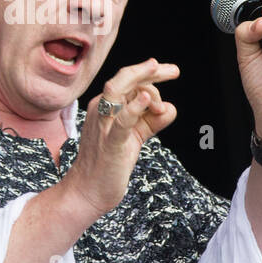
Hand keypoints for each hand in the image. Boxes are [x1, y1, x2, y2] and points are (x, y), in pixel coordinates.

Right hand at [64, 58, 178, 216]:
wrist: (88, 191)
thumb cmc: (109, 162)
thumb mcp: (134, 136)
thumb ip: (151, 121)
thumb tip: (170, 108)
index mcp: (105, 106)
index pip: (128, 80)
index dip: (151, 74)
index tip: (172, 72)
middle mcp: (101, 110)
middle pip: (124, 79)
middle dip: (150, 71)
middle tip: (174, 71)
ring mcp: (103, 125)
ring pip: (117, 91)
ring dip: (143, 83)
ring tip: (160, 78)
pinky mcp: (110, 144)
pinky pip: (121, 122)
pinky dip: (134, 108)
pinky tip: (146, 100)